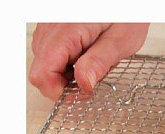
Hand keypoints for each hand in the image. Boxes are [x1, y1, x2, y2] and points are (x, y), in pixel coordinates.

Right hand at [29, 23, 149, 98]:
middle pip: (40, 72)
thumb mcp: (120, 39)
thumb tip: (84, 84)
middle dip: (62, 84)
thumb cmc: (124, 11)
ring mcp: (49, 25)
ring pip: (42, 63)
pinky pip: (48, 52)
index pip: (43, 74)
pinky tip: (81, 53)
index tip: (80, 91)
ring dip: (62, 72)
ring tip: (87, 61)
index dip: (59, 91)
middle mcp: (52, 26)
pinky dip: (62, 60)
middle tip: (88, 78)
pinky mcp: (52, 25)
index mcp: (67, 31)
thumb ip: (100, 62)